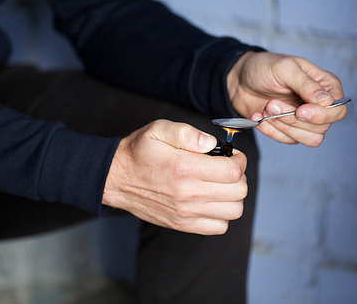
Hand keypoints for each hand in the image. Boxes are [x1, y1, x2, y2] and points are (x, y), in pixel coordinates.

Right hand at [103, 119, 247, 234]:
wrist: (116, 178)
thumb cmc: (139, 152)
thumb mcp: (158, 130)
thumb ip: (187, 133)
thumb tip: (211, 143)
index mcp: (184, 168)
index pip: (233, 171)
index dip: (239, 161)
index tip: (232, 156)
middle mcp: (187, 194)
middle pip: (238, 191)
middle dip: (239, 177)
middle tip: (227, 169)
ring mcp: (185, 212)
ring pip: (234, 211)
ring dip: (233, 196)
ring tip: (220, 185)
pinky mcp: (182, 224)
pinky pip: (219, 227)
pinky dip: (222, 214)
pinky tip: (211, 200)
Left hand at [227, 51, 347, 146]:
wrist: (239, 80)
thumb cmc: (264, 68)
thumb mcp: (285, 69)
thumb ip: (307, 85)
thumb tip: (328, 101)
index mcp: (325, 86)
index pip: (338, 111)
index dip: (321, 115)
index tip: (300, 110)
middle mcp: (318, 105)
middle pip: (322, 128)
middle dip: (294, 119)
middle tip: (272, 103)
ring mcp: (304, 120)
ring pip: (309, 139)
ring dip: (284, 126)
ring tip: (266, 108)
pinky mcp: (288, 130)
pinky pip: (288, 140)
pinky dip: (271, 130)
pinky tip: (260, 116)